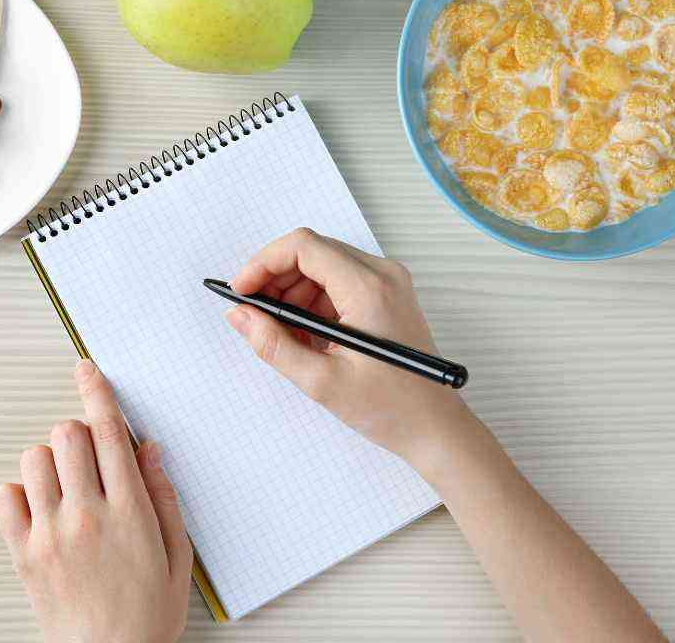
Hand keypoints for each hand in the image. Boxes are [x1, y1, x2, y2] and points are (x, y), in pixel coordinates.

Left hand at [0, 360, 191, 642]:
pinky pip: (4, 497)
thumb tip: (148, 450)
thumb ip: (162, 497)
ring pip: (35, 458)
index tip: (87, 371)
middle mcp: (86, 513)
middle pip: (67, 433)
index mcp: (129, 510)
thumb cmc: (147, 615)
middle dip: (78, 431)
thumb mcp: (177, 554)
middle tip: (89, 454)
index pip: (109, 432)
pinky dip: (18, 492)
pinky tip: (40, 507)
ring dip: (50, 460)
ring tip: (66, 485)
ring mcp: (50, 532)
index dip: (97, 392)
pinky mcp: (23, 552)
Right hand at [226, 227, 471, 478]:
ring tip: (281, 334)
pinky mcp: (385, 296)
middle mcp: (382, 275)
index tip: (240, 290)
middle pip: (311, 252)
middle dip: (274, 279)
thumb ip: (274, 344)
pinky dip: (312, 303)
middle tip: (253, 314)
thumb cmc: (390, 408)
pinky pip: (337, 283)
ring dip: (292, 293)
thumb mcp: (321, 382)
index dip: (263, 263)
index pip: (304, 247)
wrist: (435, 427)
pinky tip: (304, 337)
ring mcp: (387, 283)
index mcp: (369, 289)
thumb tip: (240, 315)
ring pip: (322, 266)